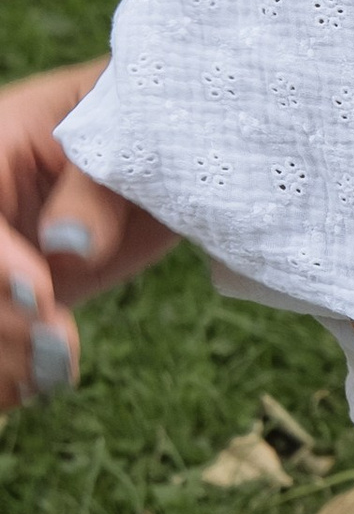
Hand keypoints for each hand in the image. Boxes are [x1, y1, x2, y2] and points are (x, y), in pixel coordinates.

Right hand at [0, 59, 169, 413]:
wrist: (175, 150)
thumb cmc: (155, 127)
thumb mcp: (136, 141)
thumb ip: (96, 189)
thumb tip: (68, 246)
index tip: (43, 298)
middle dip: (2, 320)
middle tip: (58, 348)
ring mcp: (2, 252)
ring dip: (5, 354)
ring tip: (55, 373)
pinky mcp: (14, 294)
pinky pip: (0, 338)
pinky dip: (8, 374)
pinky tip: (34, 387)